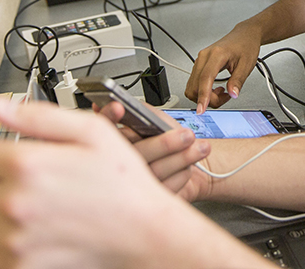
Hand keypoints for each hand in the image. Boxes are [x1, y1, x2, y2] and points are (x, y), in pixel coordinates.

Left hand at [0, 99, 250, 268]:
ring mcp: (15, 238)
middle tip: (30, 178)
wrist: (142, 232)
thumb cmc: (122, 184)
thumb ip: (40, 117)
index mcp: (26, 166)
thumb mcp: (91, 132)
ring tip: (37, 203)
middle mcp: (14, 204)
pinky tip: (39, 227)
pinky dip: (11, 239)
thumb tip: (0, 108)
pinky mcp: (20, 264)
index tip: (3, 151)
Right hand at [92, 102, 212, 195]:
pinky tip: (189, 168)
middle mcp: (120, 161)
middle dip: (165, 144)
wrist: (187, 161)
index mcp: (117, 139)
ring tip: (200, 148)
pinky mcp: (146, 201)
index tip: (119, 108)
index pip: (104, 127)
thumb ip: (142, 111)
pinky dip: (181, 176)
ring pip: (155, 172)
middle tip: (187, 135)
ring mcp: (132, 184)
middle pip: (136, 153)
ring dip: (181, 159)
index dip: (108, 116)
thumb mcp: (156, 117)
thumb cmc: (169, 138)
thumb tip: (124, 103)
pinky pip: (165, 189)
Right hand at [186, 21, 264, 113]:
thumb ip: (238, 81)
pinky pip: (195, 83)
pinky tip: (216, 88)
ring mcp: (200, 60)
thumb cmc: (246, 45)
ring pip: (193, 87)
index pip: (205, 79)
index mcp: (216, 55)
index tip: (201, 110)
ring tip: (222, 92)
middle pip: (196, 86)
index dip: (202, 96)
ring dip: (205, 96)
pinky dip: (204, 91)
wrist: (244, 35)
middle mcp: (204, 57)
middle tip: (226, 96)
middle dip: (208, 99)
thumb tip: (232, 95)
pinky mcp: (199, 65)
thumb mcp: (247, 65)